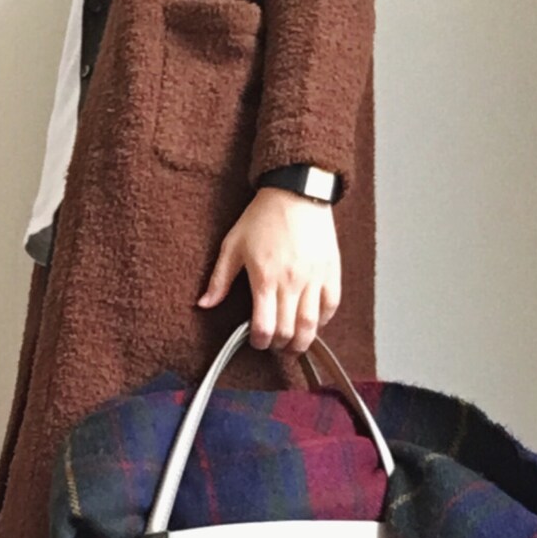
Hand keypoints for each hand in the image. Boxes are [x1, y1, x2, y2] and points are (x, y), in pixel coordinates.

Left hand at [197, 186, 340, 352]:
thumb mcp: (233, 246)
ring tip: (294, 345)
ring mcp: (314, 278)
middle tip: (274, 346)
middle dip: (279, 346)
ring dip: (303, 341)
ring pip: (312, 324)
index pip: (263, 326)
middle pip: (288, 331)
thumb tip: (204, 304)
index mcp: (264, 278)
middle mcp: (291, 282)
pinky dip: (324, 320)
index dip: (259, 342)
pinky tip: (314, 323)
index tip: (256, 341)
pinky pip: (332, 305)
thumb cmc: (263, 217)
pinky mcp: (331, 271)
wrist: (296, 191)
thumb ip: (219, 280)